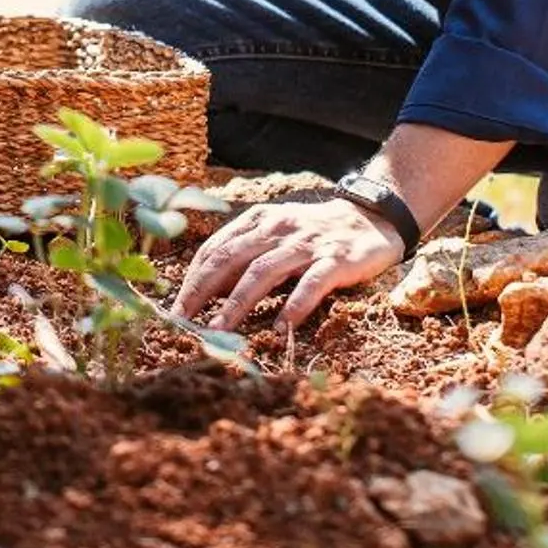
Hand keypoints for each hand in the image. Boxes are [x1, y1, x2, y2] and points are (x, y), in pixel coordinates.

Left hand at [172, 193, 405, 331]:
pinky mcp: (337, 261)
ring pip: (263, 271)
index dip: (192, 279)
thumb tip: (209, 290)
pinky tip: (280, 329)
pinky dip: (294, 306)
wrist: (372, 218)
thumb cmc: (314, 233)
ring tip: (219, 330)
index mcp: (259, 220)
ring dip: (236, 302)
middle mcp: (278, 229)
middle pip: (230, 258)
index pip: (216, 248)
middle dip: (202, 291)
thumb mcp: (275, 233)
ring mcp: (307, 244)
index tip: (175, 308)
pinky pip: (311, 285)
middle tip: (183, 321)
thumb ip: (245, 254)